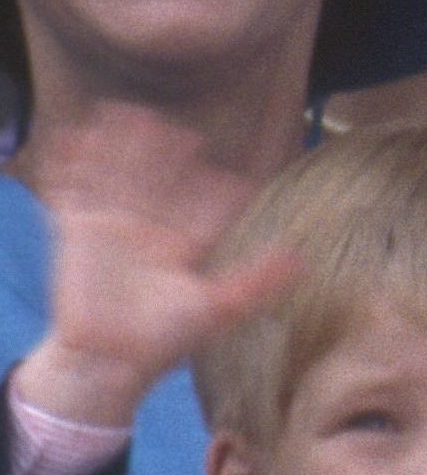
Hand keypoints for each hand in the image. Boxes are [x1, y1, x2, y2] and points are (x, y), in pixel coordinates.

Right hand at [15, 107, 295, 430]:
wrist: (107, 361)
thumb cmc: (163, 340)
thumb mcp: (218, 309)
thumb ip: (258, 282)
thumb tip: (303, 260)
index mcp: (184, 245)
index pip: (203, 209)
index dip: (215, 193)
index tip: (230, 178)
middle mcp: (150, 232)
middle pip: (162, 184)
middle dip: (169, 158)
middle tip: (183, 133)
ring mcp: (114, 230)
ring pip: (121, 179)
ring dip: (123, 149)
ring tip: (128, 114)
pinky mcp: (78, 233)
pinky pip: (75, 193)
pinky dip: (74, 167)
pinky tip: (76, 139)